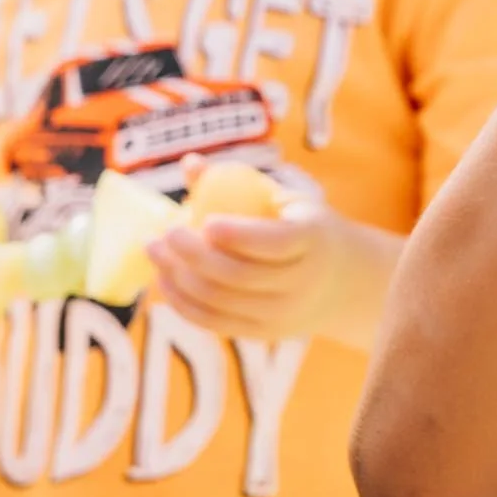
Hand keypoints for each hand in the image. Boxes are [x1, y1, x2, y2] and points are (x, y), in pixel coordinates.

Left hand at [144, 198, 353, 340]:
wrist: (343, 281)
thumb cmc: (301, 226)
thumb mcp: (285, 199)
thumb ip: (237, 182)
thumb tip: (190, 164)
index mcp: (314, 239)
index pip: (275, 242)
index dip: (238, 234)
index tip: (205, 221)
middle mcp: (303, 282)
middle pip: (240, 275)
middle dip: (194, 255)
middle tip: (164, 234)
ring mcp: (284, 313)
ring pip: (222, 301)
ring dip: (180, 279)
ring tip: (154, 252)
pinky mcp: (264, 333)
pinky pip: (217, 323)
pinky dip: (185, 304)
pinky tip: (164, 281)